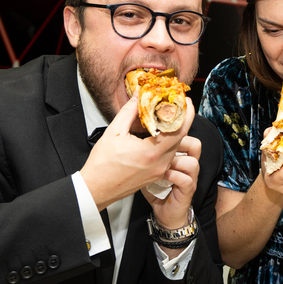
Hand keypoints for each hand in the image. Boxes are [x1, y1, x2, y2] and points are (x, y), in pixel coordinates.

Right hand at [80, 95, 194, 211]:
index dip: (186, 113)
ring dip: (175, 130)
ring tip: (169, 116)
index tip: (185, 100)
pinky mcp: (157, 174)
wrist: (97, 188)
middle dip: (182, 119)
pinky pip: (168, 155)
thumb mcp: (114, 132)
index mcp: (151, 152)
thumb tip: (138, 95)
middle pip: (180, 137)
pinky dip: (168, 141)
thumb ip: (129, 111)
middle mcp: (160, 163)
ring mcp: (160, 170)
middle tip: (178, 104)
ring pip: (175, 146)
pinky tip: (161, 133)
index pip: (179, 130)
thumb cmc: (102, 164)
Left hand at [144, 130, 200, 229]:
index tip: (159, 132)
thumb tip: (133, 140)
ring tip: (161, 165)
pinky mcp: (188, 190)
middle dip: (178, 144)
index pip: (186, 137)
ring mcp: (191, 178)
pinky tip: (161, 177)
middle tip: (162, 148)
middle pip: (195, 145)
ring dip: (175, 162)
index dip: (174, 132)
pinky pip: (186, 179)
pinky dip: (172, 176)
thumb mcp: (150, 168)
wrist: (165, 213)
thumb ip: (147, 154)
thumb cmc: (158, 190)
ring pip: (192, 162)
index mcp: (182, 156)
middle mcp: (189, 165)